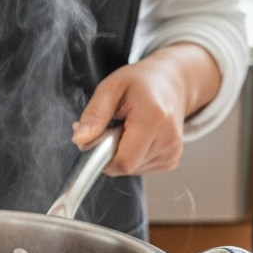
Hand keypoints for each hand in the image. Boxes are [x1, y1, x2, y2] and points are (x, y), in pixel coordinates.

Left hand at [71, 43, 220, 175]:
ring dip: (122, 153)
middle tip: (113, 127)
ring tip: (128, 128)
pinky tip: (138, 137)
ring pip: (132, 169)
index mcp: (153, 119)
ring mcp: (173, 152)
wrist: (170, 83)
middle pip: (126, 166)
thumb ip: (94, 114)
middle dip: (111, 152)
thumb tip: (79, 140)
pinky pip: (141, 168)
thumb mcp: (111, 87)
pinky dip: (133, 156)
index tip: (98, 135)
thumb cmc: (140, 83)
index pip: (123, 161)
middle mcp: (169, 139)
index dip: (102, 155)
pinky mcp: (172, 160)